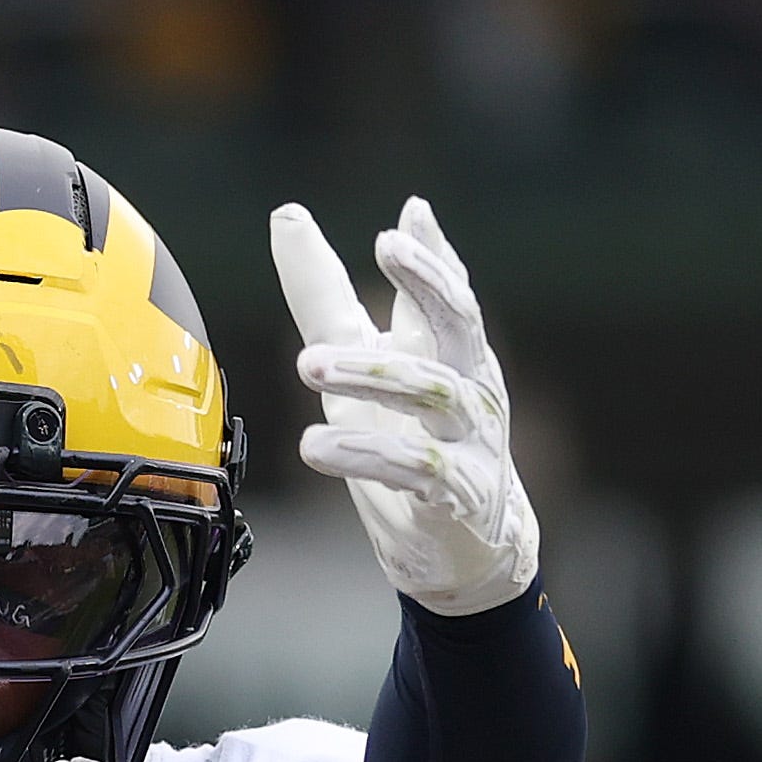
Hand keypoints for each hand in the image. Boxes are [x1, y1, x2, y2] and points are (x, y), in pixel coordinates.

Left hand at [269, 198, 539, 615]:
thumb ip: (326, 297)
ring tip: (308, 366)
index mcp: (454, 351)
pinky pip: (416, 466)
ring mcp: (472, 440)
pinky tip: (315, 446)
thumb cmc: (413, 443)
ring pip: (433, 391)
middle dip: (424, 281)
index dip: (433, 254)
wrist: (459, 546)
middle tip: (381, 250)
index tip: (406, 221)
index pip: (450, 290)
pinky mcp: (458, 493)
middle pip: (461, 321)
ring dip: (371, 373)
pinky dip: (364, 454)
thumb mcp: (358, 363)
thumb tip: (289, 215)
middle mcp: (471, 386)